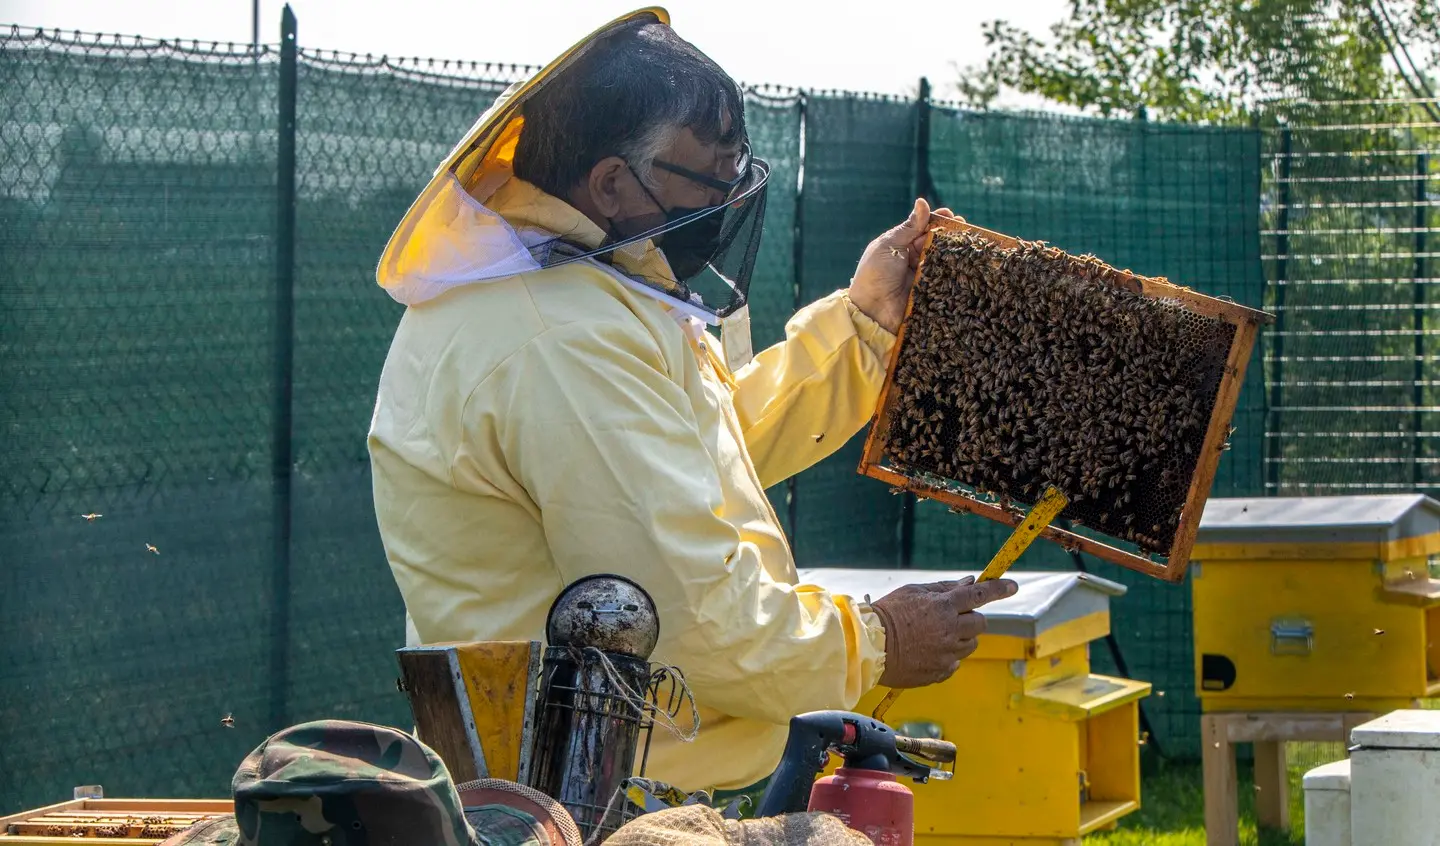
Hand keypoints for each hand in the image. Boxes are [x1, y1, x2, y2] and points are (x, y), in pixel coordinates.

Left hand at [846, 198, 954, 334]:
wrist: (871, 311)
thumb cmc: (875, 274)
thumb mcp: (889, 246)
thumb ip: (909, 227)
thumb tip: (922, 202)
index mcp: (898, 244)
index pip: (921, 227)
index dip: (936, 220)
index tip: (950, 214)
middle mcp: (911, 257)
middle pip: (934, 241)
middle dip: (948, 233)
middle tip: (963, 227)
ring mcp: (920, 274)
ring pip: (941, 258)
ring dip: (954, 250)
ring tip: (968, 242)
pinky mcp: (928, 290)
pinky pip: (943, 277)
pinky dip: (954, 270)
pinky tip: (966, 261)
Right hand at [870, 576, 1016, 688]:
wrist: (869, 647)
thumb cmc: (888, 614)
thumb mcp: (914, 591)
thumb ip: (944, 588)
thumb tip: (970, 582)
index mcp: (943, 606)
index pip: (980, 595)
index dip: (999, 589)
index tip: (1013, 586)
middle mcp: (949, 629)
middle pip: (980, 623)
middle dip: (970, 619)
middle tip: (950, 618)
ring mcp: (946, 653)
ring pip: (970, 645)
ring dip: (959, 638)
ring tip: (933, 636)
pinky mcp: (941, 671)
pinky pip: (955, 662)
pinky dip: (946, 656)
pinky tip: (926, 651)